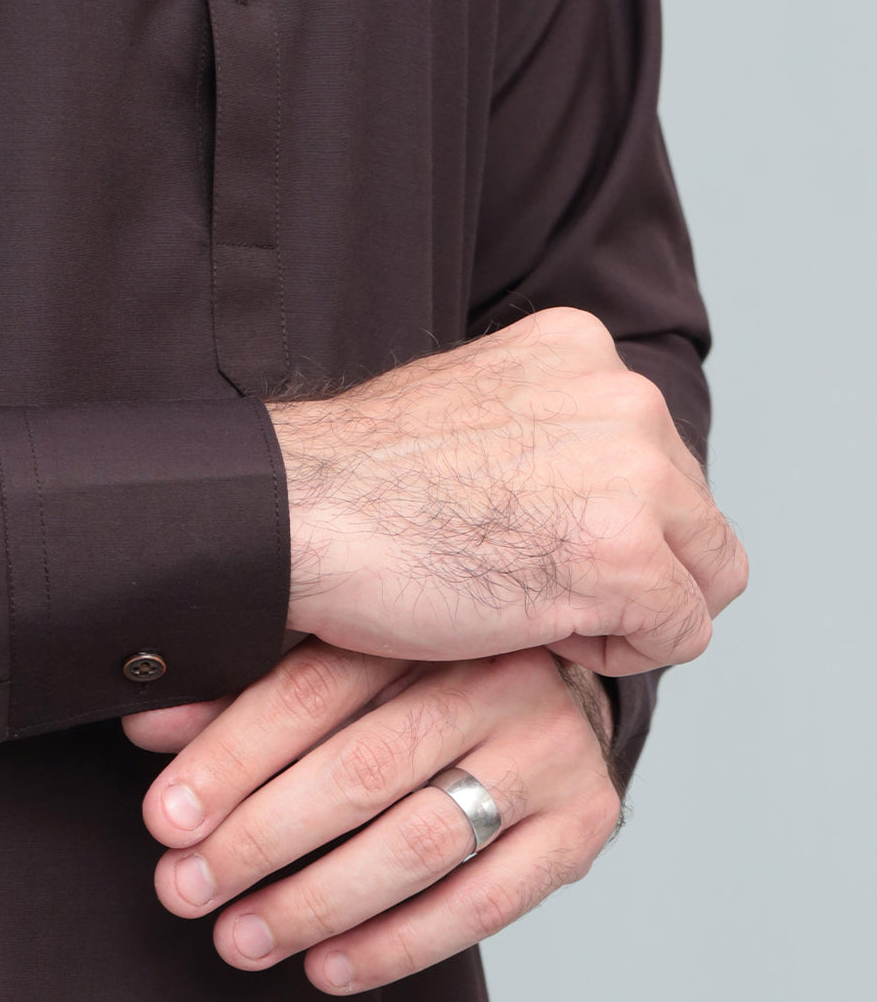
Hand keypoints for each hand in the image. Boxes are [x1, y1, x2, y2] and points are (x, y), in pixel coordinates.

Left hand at [129, 638, 621, 994]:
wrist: (553, 688)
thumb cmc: (415, 681)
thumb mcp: (335, 665)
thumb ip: (249, 693)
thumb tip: (146, 730)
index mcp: (424, 624)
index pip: (309, 693)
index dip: (228, 760)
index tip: (164, 820)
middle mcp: (498, 678)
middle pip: (361, 772)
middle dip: (259, 841)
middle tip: (185, 889)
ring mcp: (550, 750)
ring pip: (417, 841)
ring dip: (315, 902)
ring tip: (239, 938)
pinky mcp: (583, 823)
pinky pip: (484, 902)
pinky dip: (397, 944)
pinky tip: (326, 967)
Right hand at [267, 306, 747, 676]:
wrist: (295, 516)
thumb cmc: (355, 487)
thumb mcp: (469, 413)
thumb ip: (543, 433)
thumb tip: (586, 493)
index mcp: (582, 349)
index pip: (656, 456)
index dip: (606, 522)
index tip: (534, 543)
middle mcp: (626, 397)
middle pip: (695, 514)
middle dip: (634, 566)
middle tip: (537, 586)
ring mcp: (634, 473)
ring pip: (706, 573)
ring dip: (634, 609)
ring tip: (537, 610)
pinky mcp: (626, 554)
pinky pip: (681, 631)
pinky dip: (621, 653)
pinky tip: (539, 632)